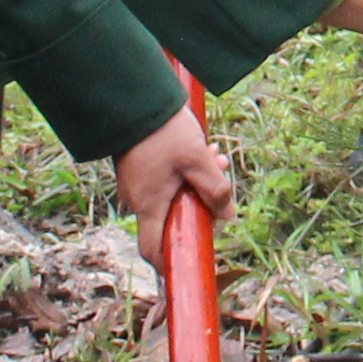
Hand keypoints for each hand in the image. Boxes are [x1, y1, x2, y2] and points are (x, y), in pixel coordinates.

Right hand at [113, 99, 232, 252]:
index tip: (191, 262)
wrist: (134, 97)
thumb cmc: (163, 130)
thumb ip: (215, 189)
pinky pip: (163, 182)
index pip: (153, 250)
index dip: (170, 264)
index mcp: (148, 205)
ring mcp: (136, 184)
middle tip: (218, 178)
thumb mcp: (197, 159)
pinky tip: (200, 150)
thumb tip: (228, 216)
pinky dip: (183, 173)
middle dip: (199, 206)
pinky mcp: (138, 169)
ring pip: (171, 197)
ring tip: (214, 155)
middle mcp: (137, 199)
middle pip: (171, 220)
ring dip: (195, 183)